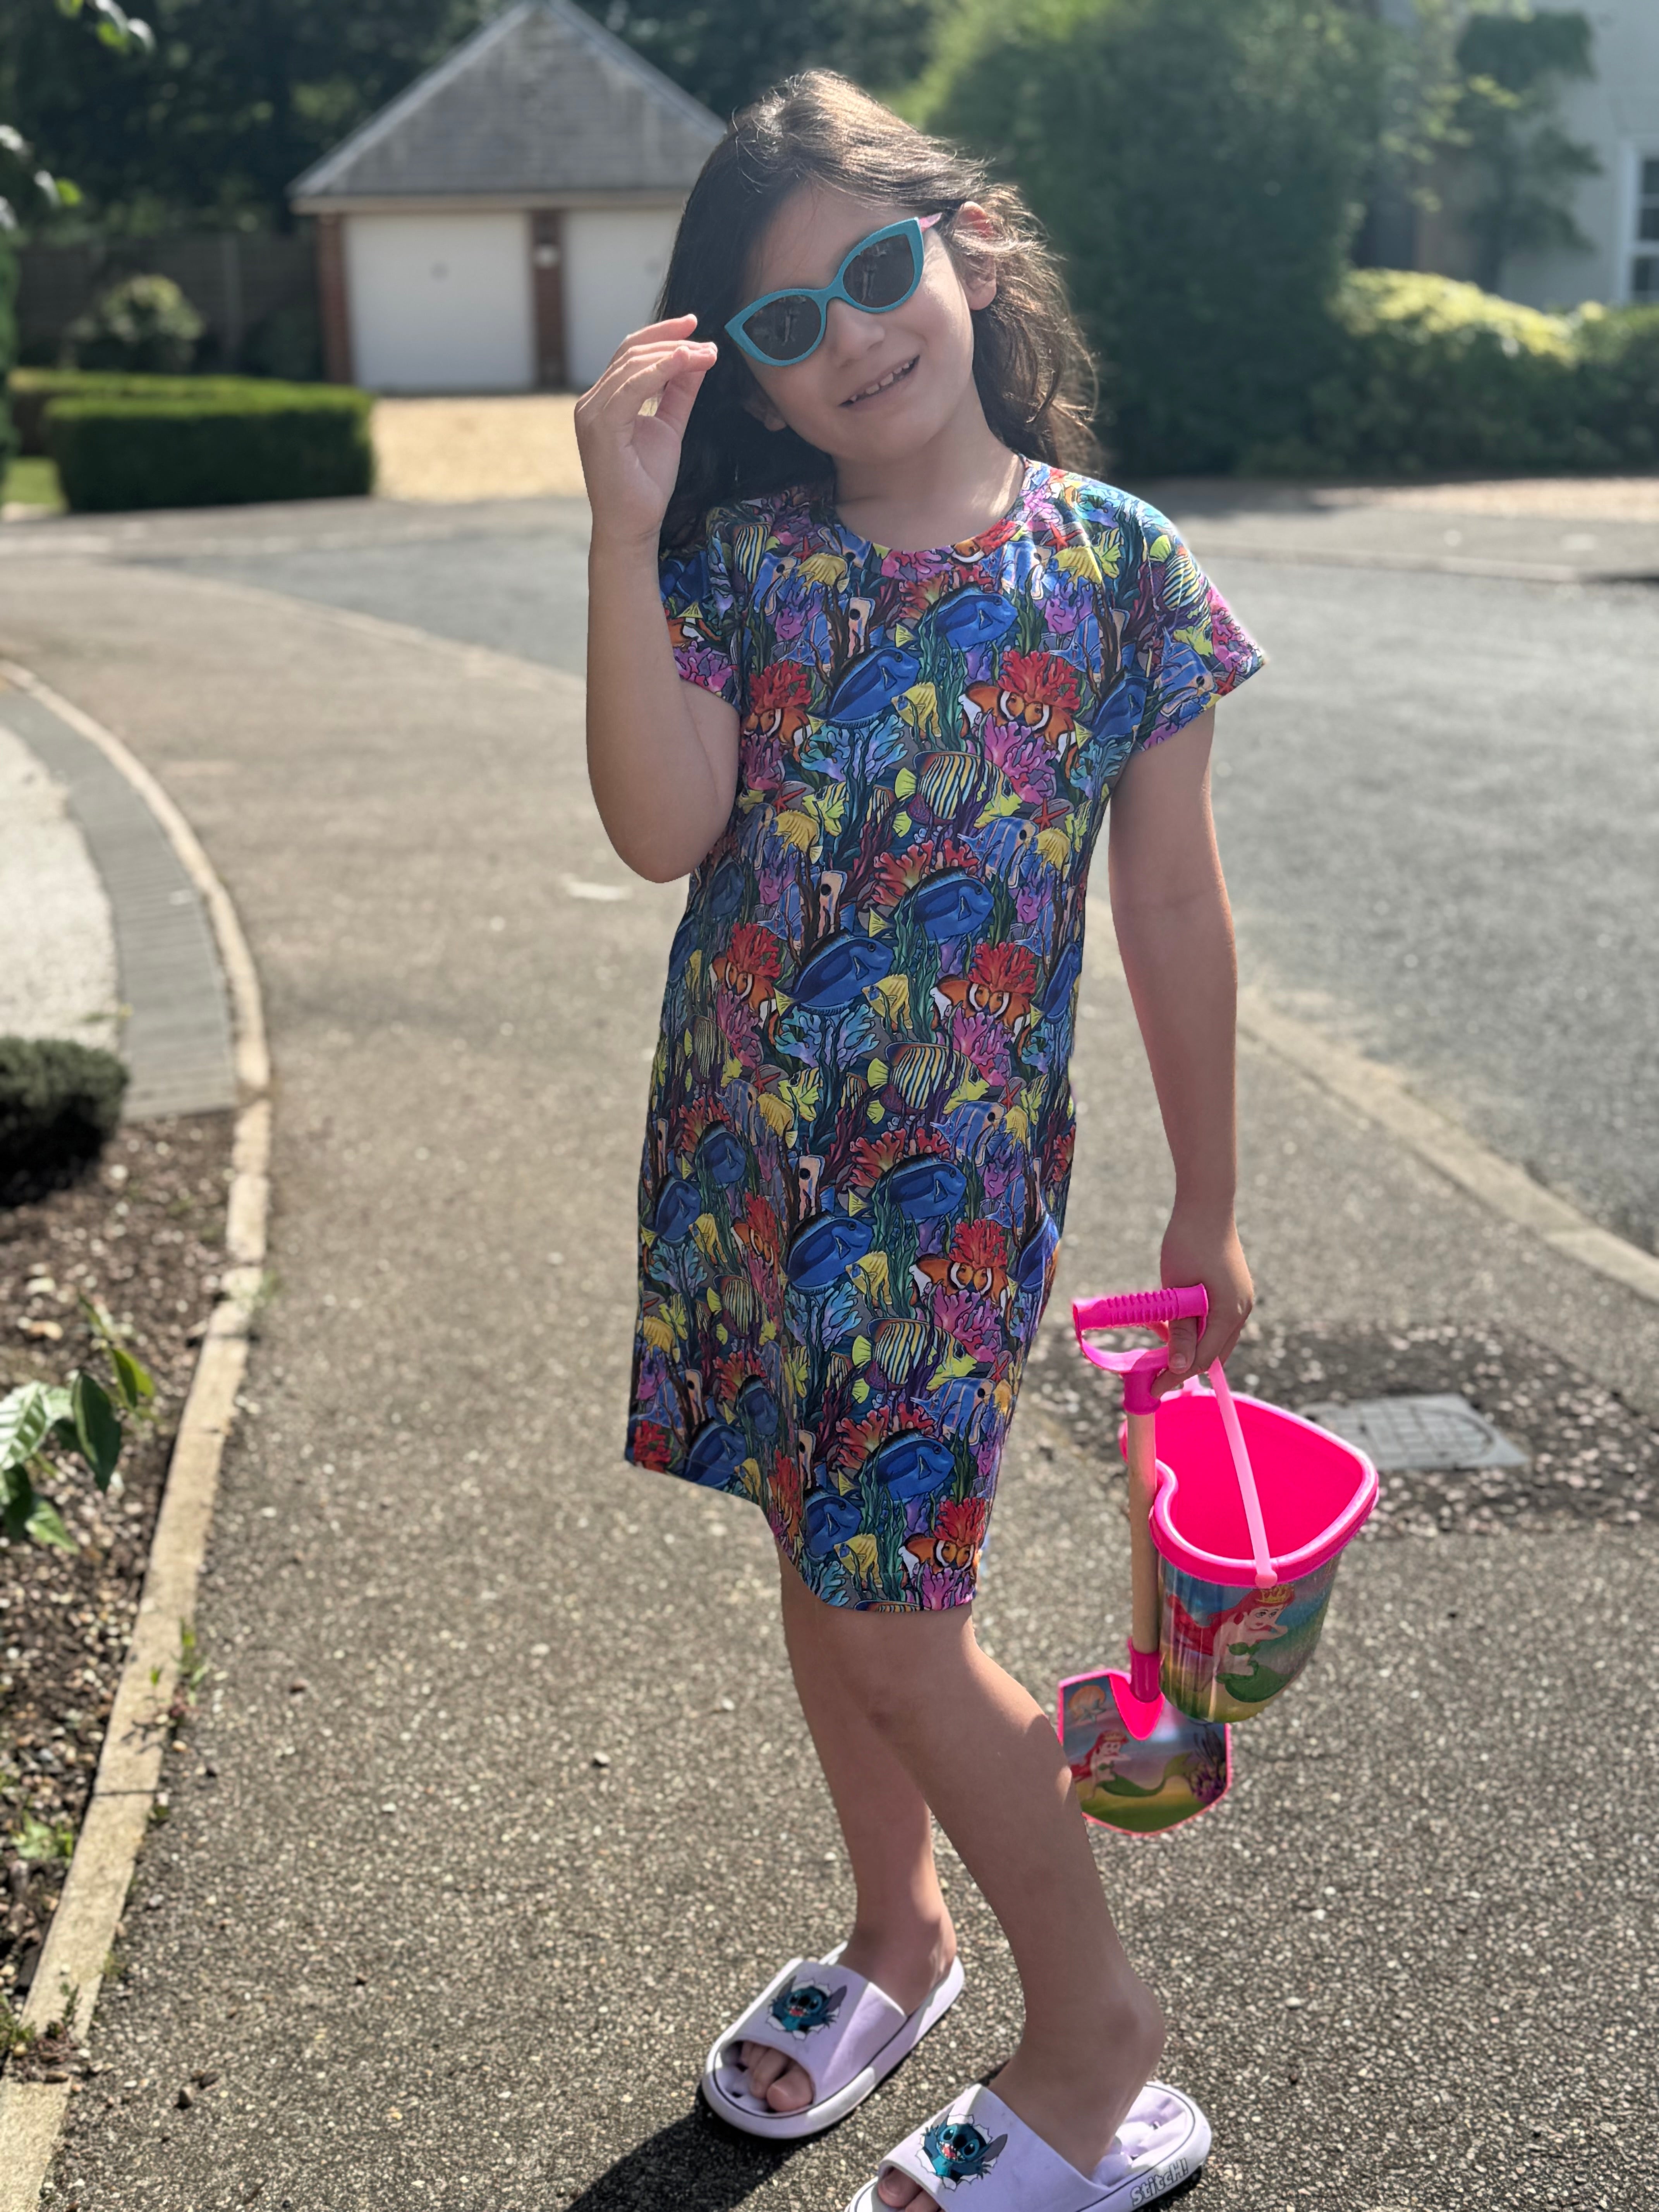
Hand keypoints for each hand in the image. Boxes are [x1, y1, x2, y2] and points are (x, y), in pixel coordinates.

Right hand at [574, 313, 718, 552]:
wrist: (632, 525)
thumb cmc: (646, 484)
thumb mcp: (670, 428)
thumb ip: (679, 393)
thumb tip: (698, 358)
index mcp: (604, 400)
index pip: (631, 354)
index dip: (662, 335)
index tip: (695, 326)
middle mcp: (591, 401)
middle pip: (631, 353)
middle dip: (673, 341)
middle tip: (709, 343)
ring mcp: (591, 412)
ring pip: (633, 365)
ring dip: (674, 354)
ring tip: (707, 353)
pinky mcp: (599, 426)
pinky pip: (632, 387)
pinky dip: (660, 370)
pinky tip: (686, 361)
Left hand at [1156, 1204, 1252, 1394]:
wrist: (1205, 1205)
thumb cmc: (1188, 1242)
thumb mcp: (1178, 1290)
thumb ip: (1182, 1330)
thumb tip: (1181, 1367)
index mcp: (1230, 1312)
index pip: (1203, 1359)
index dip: (1176, 1376)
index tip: (1154, 1389)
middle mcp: (1241, 1310)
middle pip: (1214, 1354)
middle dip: (1185, 1367)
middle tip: (1156, 1378)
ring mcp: (1240, 1300)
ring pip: (1215, 1339)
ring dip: (1191, 1348)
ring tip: (1161, 1353)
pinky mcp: (1233, 1291)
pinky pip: (1216, 1321)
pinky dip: (1197, 1330)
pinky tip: (1174, 1327)